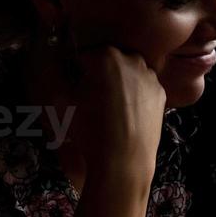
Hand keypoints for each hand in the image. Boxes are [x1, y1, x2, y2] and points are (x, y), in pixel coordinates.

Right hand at [53, 24, 166, 183]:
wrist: (123, 161)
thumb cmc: (89, 130)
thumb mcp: (60, 101)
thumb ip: (55, 73)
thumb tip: (55, 61)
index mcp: (106, 56)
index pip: (82, 55)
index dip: (74, 72)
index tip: (73, 88)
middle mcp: (132, 60)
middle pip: (107, 61)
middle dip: (97, 74)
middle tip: (90, 98)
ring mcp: (150, 77)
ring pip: (127, 72)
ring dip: (117, 82)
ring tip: (108, 108)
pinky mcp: (160, 94)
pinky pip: (141, 87)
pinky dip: (133, 94)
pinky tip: (124, 113)